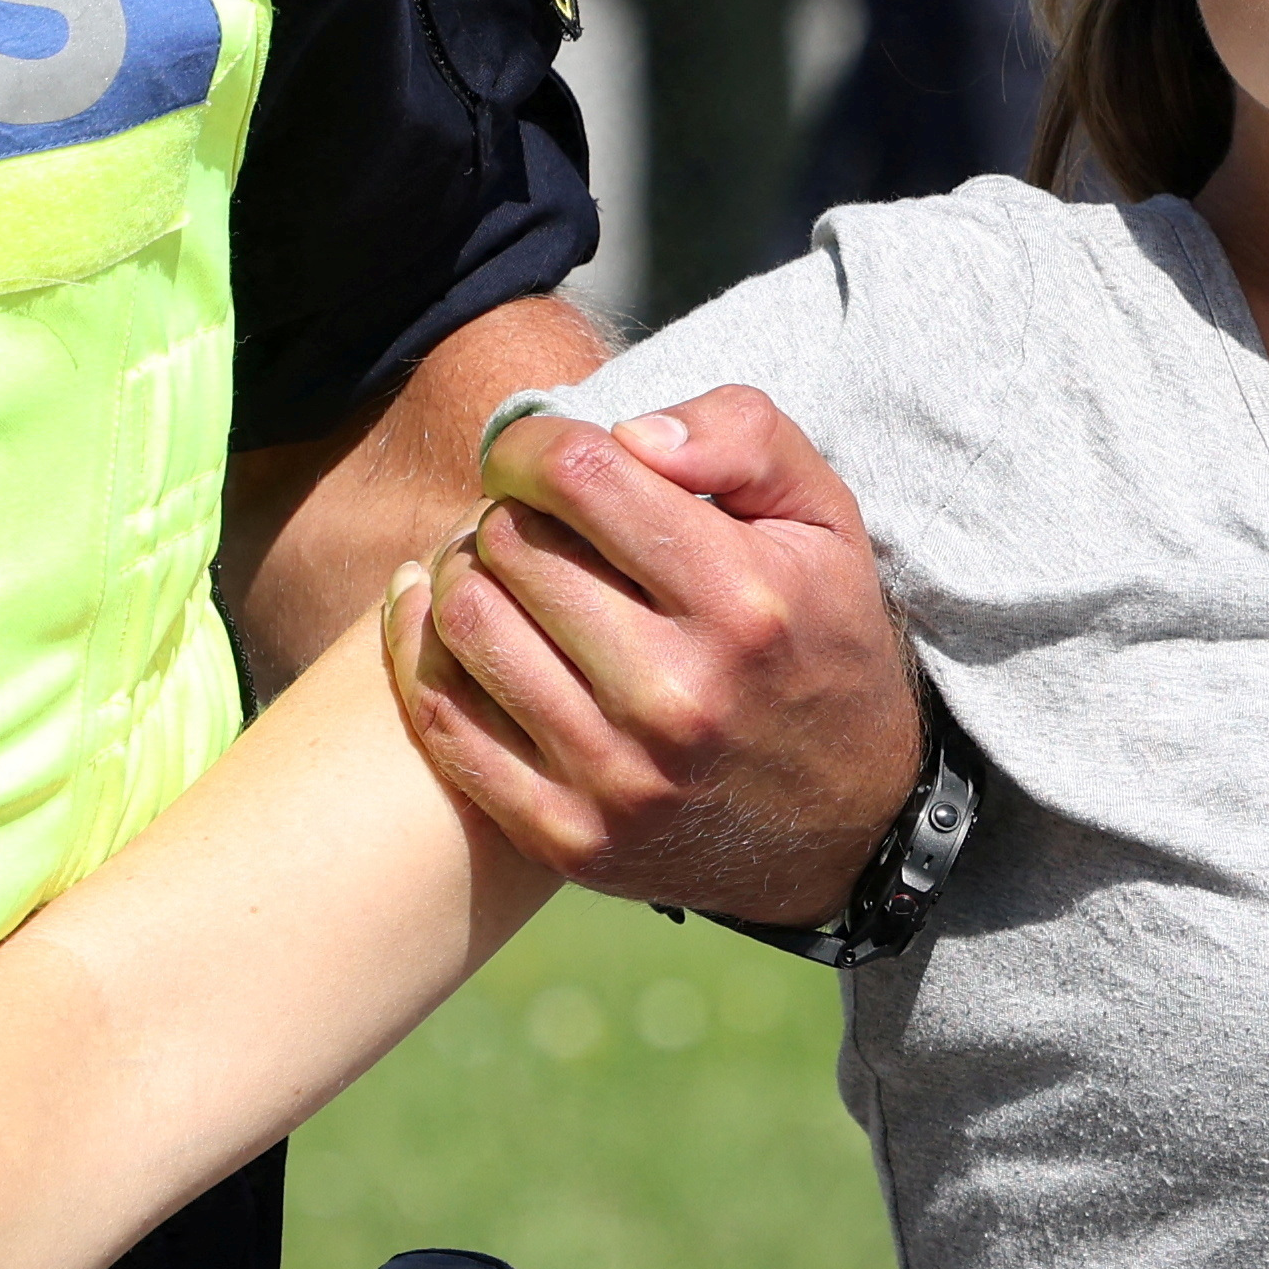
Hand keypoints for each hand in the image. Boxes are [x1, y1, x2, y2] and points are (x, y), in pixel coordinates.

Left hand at [384, 383, 924, 924]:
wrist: (848, 821)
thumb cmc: (818, 640)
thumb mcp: (825, 520)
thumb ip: (743, 438)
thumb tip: (628, 434)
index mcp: (741, 603)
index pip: (579, 475)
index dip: (534, 443)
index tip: (537, 455)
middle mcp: (675, 695)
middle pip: (512, 545)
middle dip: (510, 510)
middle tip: (532, 522)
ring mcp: (615, 776)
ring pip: (465, 623)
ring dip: (463, 573)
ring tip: (497, 570)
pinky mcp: (567, 834)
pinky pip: (444, 720)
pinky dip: (419, 651)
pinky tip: (439, 617)